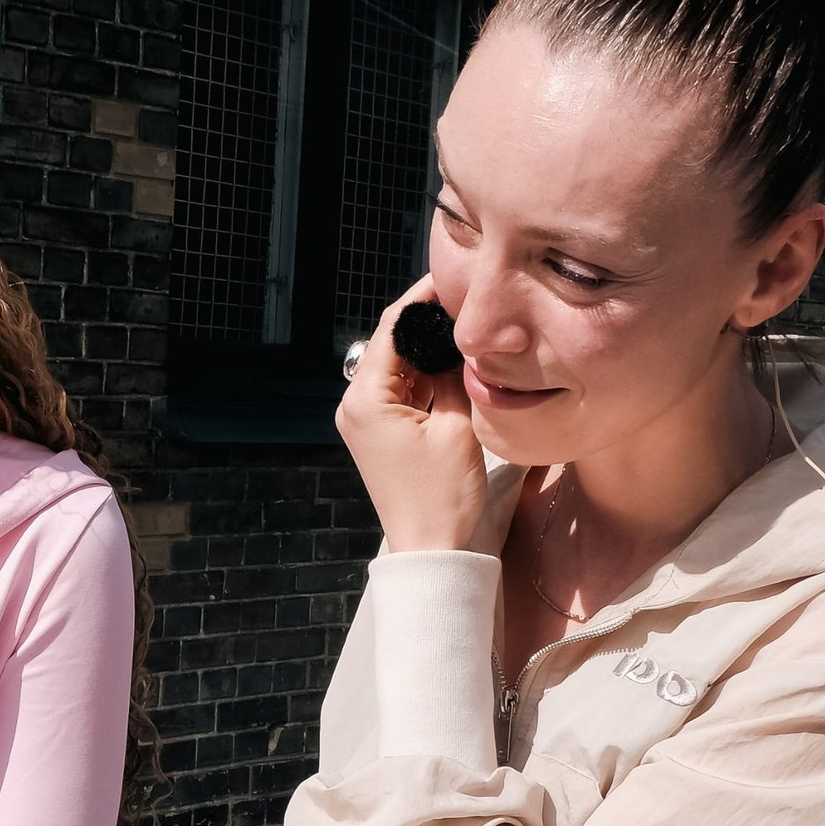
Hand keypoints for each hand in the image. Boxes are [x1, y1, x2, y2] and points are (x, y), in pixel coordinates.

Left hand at [338, 279, 486, 552]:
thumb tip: (459, 336)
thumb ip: (454, 373)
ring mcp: (366, 419)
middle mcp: (355, 403)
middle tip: (468, 300)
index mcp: (365, 397)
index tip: (453, 277)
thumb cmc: (443, 495)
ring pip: (400, 367)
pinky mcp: (380, 432)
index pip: (392, 329)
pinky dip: (427, 377)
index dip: (422, 300)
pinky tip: (457, 364)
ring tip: (469, 328)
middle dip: (428, 323)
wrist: (431, 548)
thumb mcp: (457, 425)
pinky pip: (403, 390)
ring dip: (430, 350)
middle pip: (392, 344)